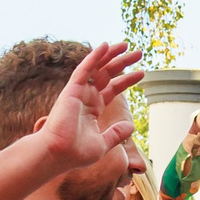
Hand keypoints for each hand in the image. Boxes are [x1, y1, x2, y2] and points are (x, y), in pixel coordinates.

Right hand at [37, 42, 145, 170]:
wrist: (58, 155)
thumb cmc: (76, 153)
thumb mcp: (102, 143)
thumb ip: (116, 134)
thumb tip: (131, 126)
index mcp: (92, 109)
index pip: (112, 89)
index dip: (126, 80)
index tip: (141, 73)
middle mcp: (85, 98)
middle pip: (106, 75)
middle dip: (122, 63)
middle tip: (138, 53)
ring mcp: (78, 93)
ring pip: (97, 68)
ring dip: (111, 55)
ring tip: (126, 45)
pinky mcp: (72, 90)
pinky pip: (84, 69)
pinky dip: (94, 57)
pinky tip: (105, 46)